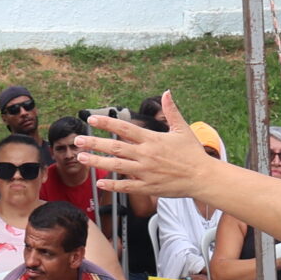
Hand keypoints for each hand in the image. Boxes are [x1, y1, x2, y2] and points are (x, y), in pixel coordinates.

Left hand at [81, 94, 217, 200]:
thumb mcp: (183, 129)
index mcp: (152, 140)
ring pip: (116, 166)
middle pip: (114, 147)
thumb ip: (171, 111)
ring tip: (81, 158)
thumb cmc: (193, 154)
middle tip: (77, 140)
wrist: (203, 177)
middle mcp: (145, 155)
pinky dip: (112, 185)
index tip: (91, 120)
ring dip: (97, 162)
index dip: (106, 123)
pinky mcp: (148, 187)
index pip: (124, 128)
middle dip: (94, 143)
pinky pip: (126, 186)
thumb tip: (167, 92)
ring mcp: (145, 172)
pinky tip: (100, 182)